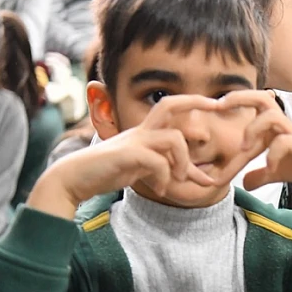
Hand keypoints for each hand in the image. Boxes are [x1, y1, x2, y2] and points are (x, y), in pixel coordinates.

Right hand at [28, 95, 220, 219]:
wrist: (73, 179)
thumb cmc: (110, 172)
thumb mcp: (150, 171)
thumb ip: (175, 171)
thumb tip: (205, 179)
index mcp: (147, 131)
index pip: (172, 107)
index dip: (194, 102)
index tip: (217, 103)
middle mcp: (142, 131)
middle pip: (170, 104)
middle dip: (196, 102)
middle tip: (217, 107)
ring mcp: (134, 141)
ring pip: (173, 139)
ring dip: (183, 162)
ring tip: (178, 180)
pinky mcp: (126, 155)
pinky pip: (157, 162)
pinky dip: (165, 178)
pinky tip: (161, 190)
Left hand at [220, 91, 291, 219]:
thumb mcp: (280, 172)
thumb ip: (262, 174)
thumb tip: (244, 182)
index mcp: (274, 128)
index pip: (248, 116)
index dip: (229, 124)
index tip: (211, 121)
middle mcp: (283, 125)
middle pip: (260, 98)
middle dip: (238, 97)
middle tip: (218, 105)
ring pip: (271, 115)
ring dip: (253, 131)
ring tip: (245, 151)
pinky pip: (284, 142)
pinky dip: (273, 157)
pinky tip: (271, 171)